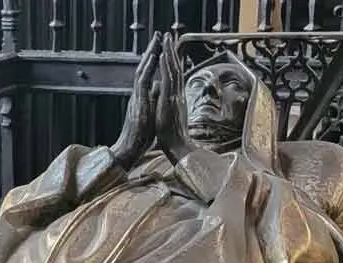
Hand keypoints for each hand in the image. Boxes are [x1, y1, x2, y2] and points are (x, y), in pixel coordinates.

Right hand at [111, 33, 160, 170]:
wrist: (129, 150)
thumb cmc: (140, 137)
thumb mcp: (150, 114)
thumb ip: (153, 100)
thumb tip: (159, 88)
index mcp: (141, 98)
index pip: (147, 75)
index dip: (153, 61)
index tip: (160, 48)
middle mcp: (137, 95)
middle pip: (144, 68)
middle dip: (151, 51)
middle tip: (158, 36)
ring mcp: (136, 97)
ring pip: (142, 70)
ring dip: (149, 54)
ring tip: (156, 40)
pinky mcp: (137, 101)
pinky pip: (142, 80)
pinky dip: (148, 67)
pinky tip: (153, 56)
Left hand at [155, 33, 194, 163]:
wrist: (178, 148)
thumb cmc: (172, 136)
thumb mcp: (169, 116)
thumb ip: (169, 105)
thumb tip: (167, 97)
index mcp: (175, 98)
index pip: (174, 76)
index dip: (172, 61)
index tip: (170, 48)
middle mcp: (177, 94)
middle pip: (176, 68)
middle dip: (172, 51)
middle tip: (171, 35)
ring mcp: (175, 96)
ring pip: (173, 69)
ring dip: (170, 53)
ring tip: (168, 38)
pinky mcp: (170, 100)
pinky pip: (169, 79)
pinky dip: (167, 66)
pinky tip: (165, 56)